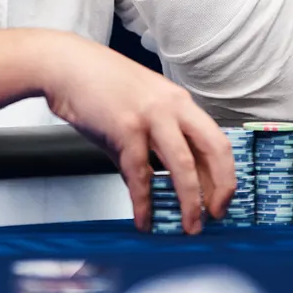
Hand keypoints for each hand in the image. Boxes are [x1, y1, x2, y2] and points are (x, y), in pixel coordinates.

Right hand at [38, 38, 234, 234]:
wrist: (66, 66)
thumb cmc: (99, 83)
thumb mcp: (138, 108)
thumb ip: (150, 145)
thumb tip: (153, 182)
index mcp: (179, 102)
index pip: (216, 140)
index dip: (225, 173)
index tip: (222, 198)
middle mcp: (172, 106)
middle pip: (213, 150)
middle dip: (220, 187)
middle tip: (216, 215)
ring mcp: (150, 116)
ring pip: (183, 166)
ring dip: (189, 202)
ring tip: (189, 226)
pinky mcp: (125, 129)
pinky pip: (140, 174)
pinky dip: (144, 202)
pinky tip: (144, 220)